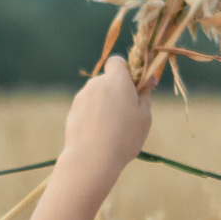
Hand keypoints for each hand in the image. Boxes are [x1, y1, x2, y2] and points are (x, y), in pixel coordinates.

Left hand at [59, 57, 152, 180]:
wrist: (92, 158)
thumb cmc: (124, 137)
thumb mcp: (144, 117)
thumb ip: (145, 94)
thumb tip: (147, 80)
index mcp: (116, 80)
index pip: (117, 61)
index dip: (126, 71)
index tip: (134, 87)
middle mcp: (97, 83)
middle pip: (108, 80)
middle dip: (117, 91)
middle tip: (128, 114)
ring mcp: (82, 96)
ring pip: (98, 95)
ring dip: (105, 105)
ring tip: (113, 130)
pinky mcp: (73, 110)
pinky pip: (88, 108)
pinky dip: (94, 116)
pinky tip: (99, 135)